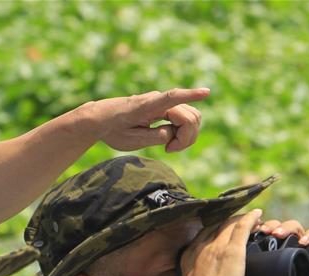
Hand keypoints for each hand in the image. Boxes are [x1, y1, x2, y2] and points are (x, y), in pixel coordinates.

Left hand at [84, 88, 208, 152]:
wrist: (101, 119)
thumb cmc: (113, 130)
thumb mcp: (131, 141)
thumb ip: (154, 137)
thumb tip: (171, 134)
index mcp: (147, 106)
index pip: (172, 97)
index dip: (190, 95)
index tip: (207, 92)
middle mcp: (158, 100)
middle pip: (190, 116)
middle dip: (187, 136)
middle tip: (169, 150)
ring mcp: (163, 102)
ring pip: (191, 117)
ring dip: (187, 134)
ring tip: (168, 147)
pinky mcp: (165, 107)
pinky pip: (184, 118)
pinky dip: (182, 131)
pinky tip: (169, 141)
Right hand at [180, 209, 262, 275]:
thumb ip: (202, 274)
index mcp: (190, 253)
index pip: (206, 232)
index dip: (218, 228)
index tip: (227, 230)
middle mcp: (202, 245)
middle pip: (218, 225)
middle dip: (231, 222)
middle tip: (244, 224)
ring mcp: (217, 246)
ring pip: (231, 224)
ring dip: (243, 220)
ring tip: (255, 222)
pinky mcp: (232, 250)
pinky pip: (242, 227)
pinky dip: (250, 218)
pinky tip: (258, 215)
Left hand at [257, 219, 308, 275]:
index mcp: (278, 254)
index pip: (268, 236)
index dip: (261, 231)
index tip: (253, 233)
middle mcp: (292, 247)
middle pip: (281, 228)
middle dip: (273, 226)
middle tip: (266, 231)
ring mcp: (307, 246)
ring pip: (297, 228)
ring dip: (288, 227)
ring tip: (279, 234)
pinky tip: (304, 242)